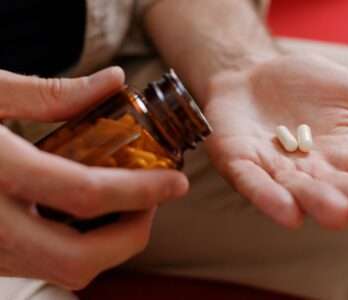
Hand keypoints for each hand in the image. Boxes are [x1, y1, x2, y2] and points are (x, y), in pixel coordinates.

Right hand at [0, 68, 188, 288]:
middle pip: (82, 260)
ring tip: (127, 205)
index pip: (87, 195)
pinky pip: (45, 266)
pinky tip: (86, 213)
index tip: (177, 182)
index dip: (142, 192)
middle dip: (133, 235)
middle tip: (152, 201)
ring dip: (109, 246)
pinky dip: (80, 247)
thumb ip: (51, 93)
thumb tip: (113, 81)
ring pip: (65, 272)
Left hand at [204, 54, 347, 229]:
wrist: (254, 71)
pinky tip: (286, 212)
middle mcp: (311, 170)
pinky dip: (268, 197)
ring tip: (338, 212)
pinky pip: (253, 183)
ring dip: (316, 202)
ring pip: (296, 190)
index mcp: (344, 157)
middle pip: (335, 188)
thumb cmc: (307, 86)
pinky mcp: (240, 162)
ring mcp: (273, 169)